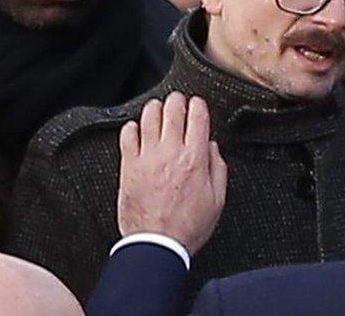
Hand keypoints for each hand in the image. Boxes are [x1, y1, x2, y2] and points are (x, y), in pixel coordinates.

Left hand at [117, 92, 226, 254]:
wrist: (157, 245)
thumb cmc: (186, 226)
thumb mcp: (217, 200)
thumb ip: (218, 169)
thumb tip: (213, 148)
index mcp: (194, 160)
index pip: (197, 117)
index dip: (198, 105)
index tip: (198, 105)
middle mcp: (170, 154)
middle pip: (173, 110)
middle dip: (178, 100)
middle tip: (179, 102)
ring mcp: (147, 158)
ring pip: (149, 117)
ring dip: (156, 108)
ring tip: (159, 108)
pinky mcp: (128, 166)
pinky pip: (127, 135)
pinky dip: (133, 126)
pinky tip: (137, 128)